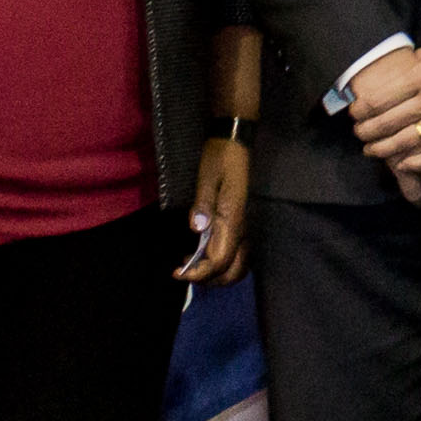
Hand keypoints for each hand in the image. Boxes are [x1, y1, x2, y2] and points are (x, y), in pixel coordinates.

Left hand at [177, 132, 252, 283]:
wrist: (234, 141)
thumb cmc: (219, 157)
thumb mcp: (207, 176)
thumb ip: (203, 204)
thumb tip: (197, 230)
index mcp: (233, 219)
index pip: (220, 260)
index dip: (199, 272)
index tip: (176, 271)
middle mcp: (241, 228)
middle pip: (233, 271)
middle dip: (208, 279)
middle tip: (184, 271)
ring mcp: (243, 227)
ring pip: (238, 266)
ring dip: (217, 275)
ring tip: (193, 265)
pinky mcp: (240, 224)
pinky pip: (237, 255)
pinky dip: (222, 265)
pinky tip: (203, 255)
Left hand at [334, 27, 420, 173]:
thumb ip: (419, 63)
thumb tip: (399, 75)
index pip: (381, 97)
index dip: (362, 108)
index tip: (354, 113)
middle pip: (388, 121)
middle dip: (367, 130)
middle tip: (358, 134)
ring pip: (406, 140)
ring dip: (384, 148)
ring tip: (372, 150)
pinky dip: (417, 162)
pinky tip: (404, 164)